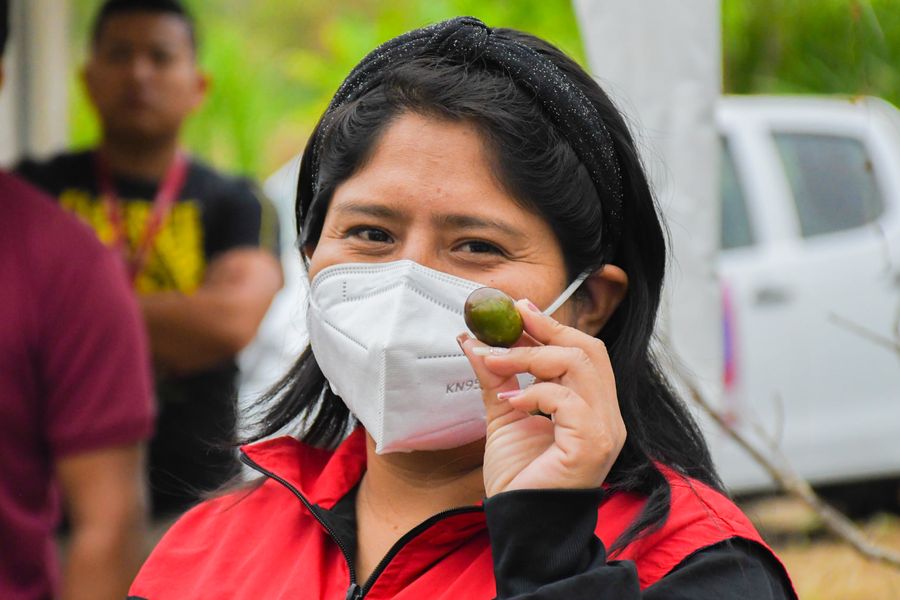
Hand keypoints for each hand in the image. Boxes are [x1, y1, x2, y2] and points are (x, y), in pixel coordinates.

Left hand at [458, 299, 625, 496]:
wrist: (519, 525)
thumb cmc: (519, 477)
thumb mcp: (504, 416)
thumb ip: (496, 379)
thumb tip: (474, 340)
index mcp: (591, 408)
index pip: (584, 352)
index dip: (553, 325)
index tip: (518, 309)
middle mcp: (606, 416)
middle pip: (589, 350)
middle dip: (547, 328)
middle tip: (509, 319)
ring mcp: (604, 430)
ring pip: (579, 365)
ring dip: (530, 356)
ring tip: (494, 361)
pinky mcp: (592, 444)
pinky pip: (567, 400)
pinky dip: (535, 393)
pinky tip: (511, 402)